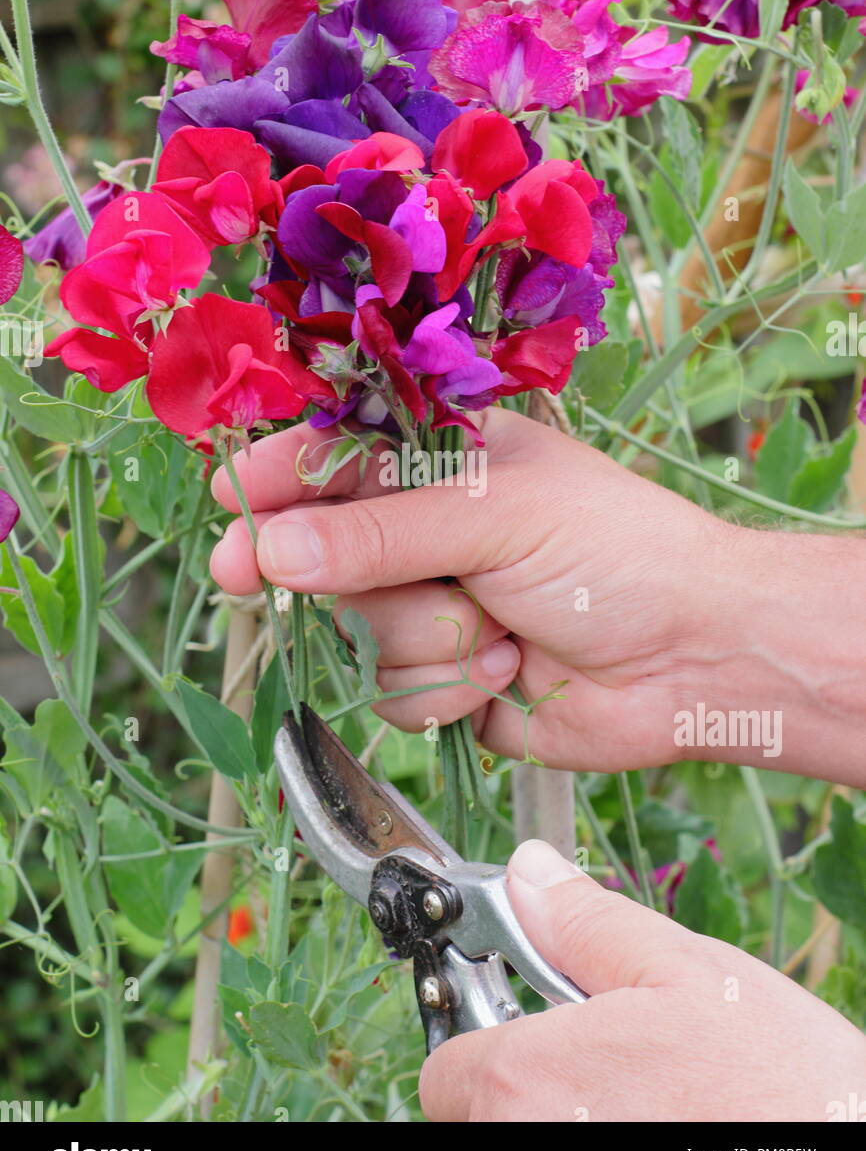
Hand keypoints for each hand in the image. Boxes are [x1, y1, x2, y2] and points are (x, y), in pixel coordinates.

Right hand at [210, 408, 864, 781]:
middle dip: (324, 574)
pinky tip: (504, 676)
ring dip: (419, 641)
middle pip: (325, 554)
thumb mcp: (496, 516)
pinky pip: (391, 692)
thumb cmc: (615, 553)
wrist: (693, 661)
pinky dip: (444, 689)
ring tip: (495, 633)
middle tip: (244, 576)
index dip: (280, 480)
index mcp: (449, 462)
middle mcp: (432, 534)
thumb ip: (381, 534)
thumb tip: (272, 547)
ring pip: (356, 632)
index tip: (230, 506)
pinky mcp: (447, 681)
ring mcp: (436, 609)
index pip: (339, 459)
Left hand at [419, 840, 865, 1122]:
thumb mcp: (690, 974)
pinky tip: (667, 1138)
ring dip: (568, 1125)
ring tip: (654, 1112)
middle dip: (534, 1087)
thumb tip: (527, 873)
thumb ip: (587, 925)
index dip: (491, 1040)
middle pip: (483, 1119)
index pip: (447, 1071)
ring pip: (524, 1149)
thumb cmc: (788, 1091)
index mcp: (529, 1083)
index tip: (536, 1029)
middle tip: (615, 1071)